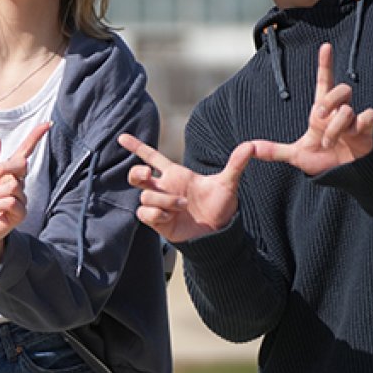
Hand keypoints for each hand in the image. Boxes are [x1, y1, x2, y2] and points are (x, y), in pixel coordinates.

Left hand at [0, 122, 50, 265]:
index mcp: (7, 172)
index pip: (24, 152)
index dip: (35, 137)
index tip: (48, 124)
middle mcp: (17, 182)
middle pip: (20, 164)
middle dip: (4, 168)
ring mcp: (21, 197)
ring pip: (13, 185)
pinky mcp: (21, 212)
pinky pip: (11, 201)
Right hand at [118, 134, 254, 242]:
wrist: (218, 234)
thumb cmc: (220, 207)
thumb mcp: (228, 184)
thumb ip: (235, 164)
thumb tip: (250, 145)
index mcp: (175, 175)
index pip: (151, 157)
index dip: (136, 147)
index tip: (122, 137)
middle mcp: (164, 188)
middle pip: (136, 175)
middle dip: (136, 171)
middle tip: (147, 173)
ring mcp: (159, 205)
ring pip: (145, 195)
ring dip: (163, 199)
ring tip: (182, 205)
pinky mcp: (157, 221)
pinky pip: (145, 213)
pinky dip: (156, 213)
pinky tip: (170, 216)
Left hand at [248, 43, 372, 174]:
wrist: (341, 175)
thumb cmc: (322, 159)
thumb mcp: (295, 155)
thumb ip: (274, 150)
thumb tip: (250, 147)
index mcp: (321, 112)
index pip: (324, 82)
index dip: (325, 65)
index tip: (325, 46)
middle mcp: (338, 112)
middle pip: (341, 89)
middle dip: (329, 101)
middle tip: (318, 117)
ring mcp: (353, 121)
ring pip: (348, 108)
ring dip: (336, 127)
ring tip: (329, 143)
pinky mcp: (366, 130)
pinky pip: (369, 115)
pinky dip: (360, 124)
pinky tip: (352, 135)